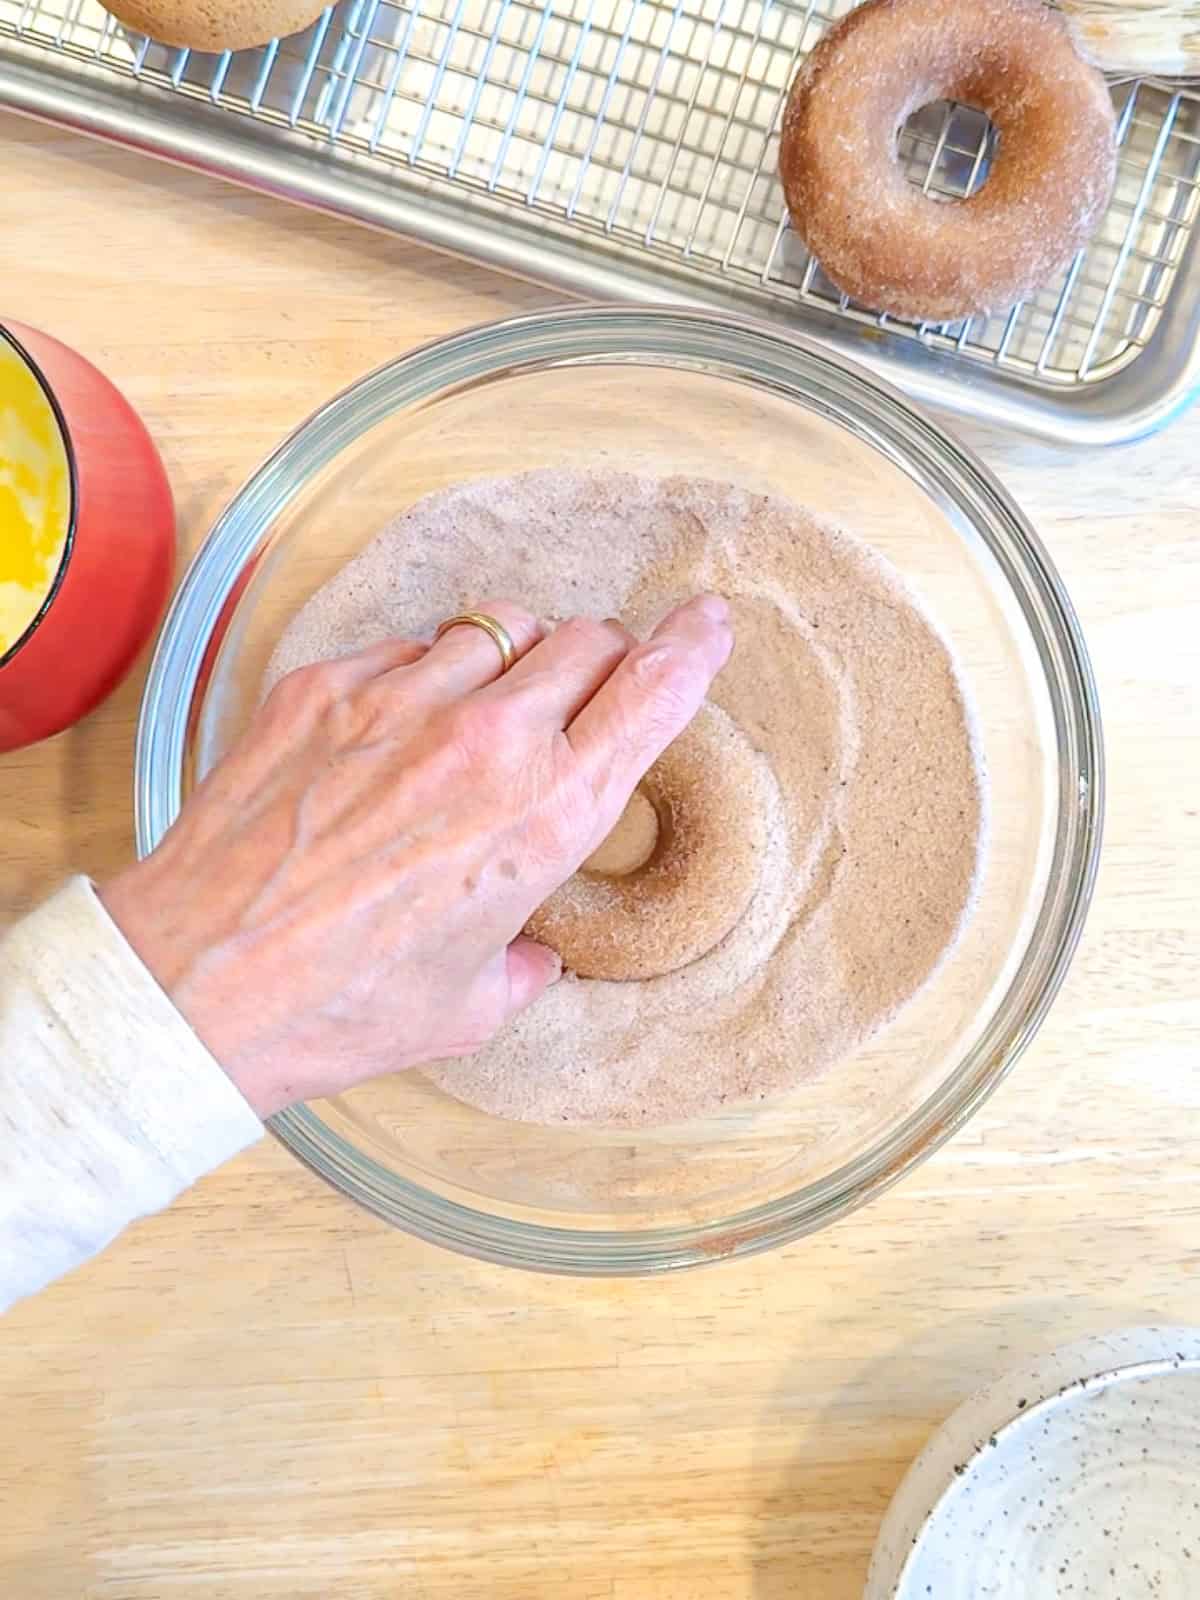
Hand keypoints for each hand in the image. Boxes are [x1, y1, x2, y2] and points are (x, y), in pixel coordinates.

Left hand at [101, 595, 732, 1115]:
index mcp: (546, 817)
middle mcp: (487, 742)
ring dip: (514, 658)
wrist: (201, 981)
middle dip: (602, 659)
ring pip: (499, 626)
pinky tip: (398, 726)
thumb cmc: (342, 1008)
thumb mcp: (469, 1006)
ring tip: (489, 706)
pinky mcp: (324, 686)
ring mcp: (399, 701)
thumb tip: (535, 954)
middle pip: (585, 640)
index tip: (708, 624)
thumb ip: (524, 964)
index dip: (691, 649)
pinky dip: (423, 672)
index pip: (650, 694)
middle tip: (589, 689)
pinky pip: (406, 645)